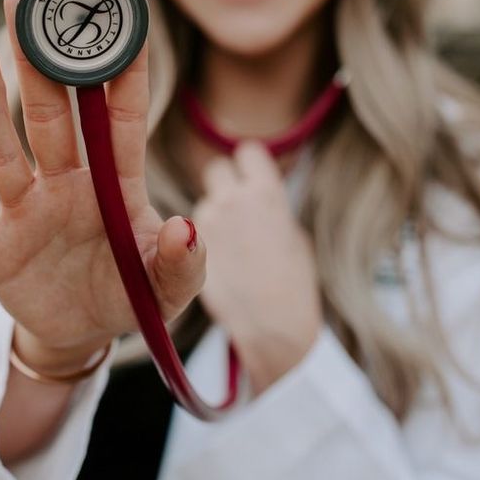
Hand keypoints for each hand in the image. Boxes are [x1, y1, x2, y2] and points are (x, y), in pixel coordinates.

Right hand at [0, 0, 205, 372]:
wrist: (86, 335)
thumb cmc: (132, 292)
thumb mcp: (171, 287)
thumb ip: (183, 261)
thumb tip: (184, 228)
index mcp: (116, 182)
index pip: (121, 116)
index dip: (123, 70)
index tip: (122, 18)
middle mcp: (68, 183)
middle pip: (53, 114)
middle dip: (42, 61)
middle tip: (28, 0)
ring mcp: (28, 210)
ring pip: (6, 148)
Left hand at [193, 141, 322, 393]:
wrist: (270, 327)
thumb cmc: (293, 285)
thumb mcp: (294, 236)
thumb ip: (271, 208)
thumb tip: (259, 195)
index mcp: (266, 193)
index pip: (247, 152)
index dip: (249, 165)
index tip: (251, 175)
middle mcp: (231, 199)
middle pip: (218, 170)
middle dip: (226, 184)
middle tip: (238, 208)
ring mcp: (205, 221)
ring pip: (205, 203)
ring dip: (214, 216)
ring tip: (234, 250)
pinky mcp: (185, 245)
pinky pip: (192, 230)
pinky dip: (200, 240)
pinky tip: (220, 264)